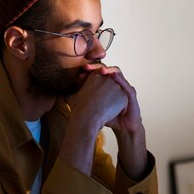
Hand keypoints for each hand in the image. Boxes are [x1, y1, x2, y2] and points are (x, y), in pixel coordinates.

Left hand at [79, 63, 147, 179]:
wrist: (122, 126)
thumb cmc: (108, 116)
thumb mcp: (91, 107)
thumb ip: (80, 100)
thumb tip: (62, 97)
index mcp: (106, 83)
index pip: (97, 71)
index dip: (89, 70)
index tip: (80, 73)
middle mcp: (115, 82)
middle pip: (106, 69)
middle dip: (97, 67)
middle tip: (87, 67)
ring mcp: (124, 86)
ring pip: (117, 72)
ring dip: (109, 70)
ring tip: (101, 71)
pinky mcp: (130, 94)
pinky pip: (126, 84)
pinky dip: (120, 80)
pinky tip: (114, 77)